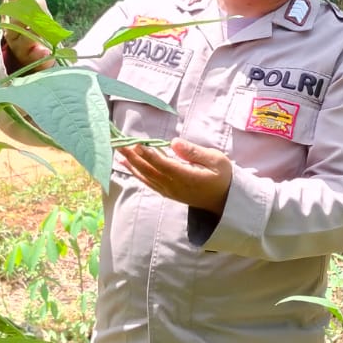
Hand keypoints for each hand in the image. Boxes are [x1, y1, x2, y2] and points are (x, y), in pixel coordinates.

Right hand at [2, 0, 52, 68]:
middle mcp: (14, 32)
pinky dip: (40, 55)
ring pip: (23, 41)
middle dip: (20, 15)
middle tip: (27, 5)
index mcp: (12, 15)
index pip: (11, 5)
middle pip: (14, 24)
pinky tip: (45, 51)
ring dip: (29, 34)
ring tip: (36, 29)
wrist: (40, 53)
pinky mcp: (36, 61)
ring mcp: (24, 47)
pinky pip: (36, 59)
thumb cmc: (34, 21)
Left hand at [117, 139, 232, 213]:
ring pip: (146, 176)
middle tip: (119, 143)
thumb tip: (174, 142)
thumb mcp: (216, 160)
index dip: (149, 155)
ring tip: (118, 150)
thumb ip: (194, 152)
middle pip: (150, 170)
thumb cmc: (222, 176)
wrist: (223, 200)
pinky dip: (136, 172)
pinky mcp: (167, 192)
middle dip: (133, 156)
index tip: (137, 144)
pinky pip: (148, 182)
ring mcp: (169, 190)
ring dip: (131, 163)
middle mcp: (175, 186)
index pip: (164, 165)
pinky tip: (127, 164)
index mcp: (188, 177)